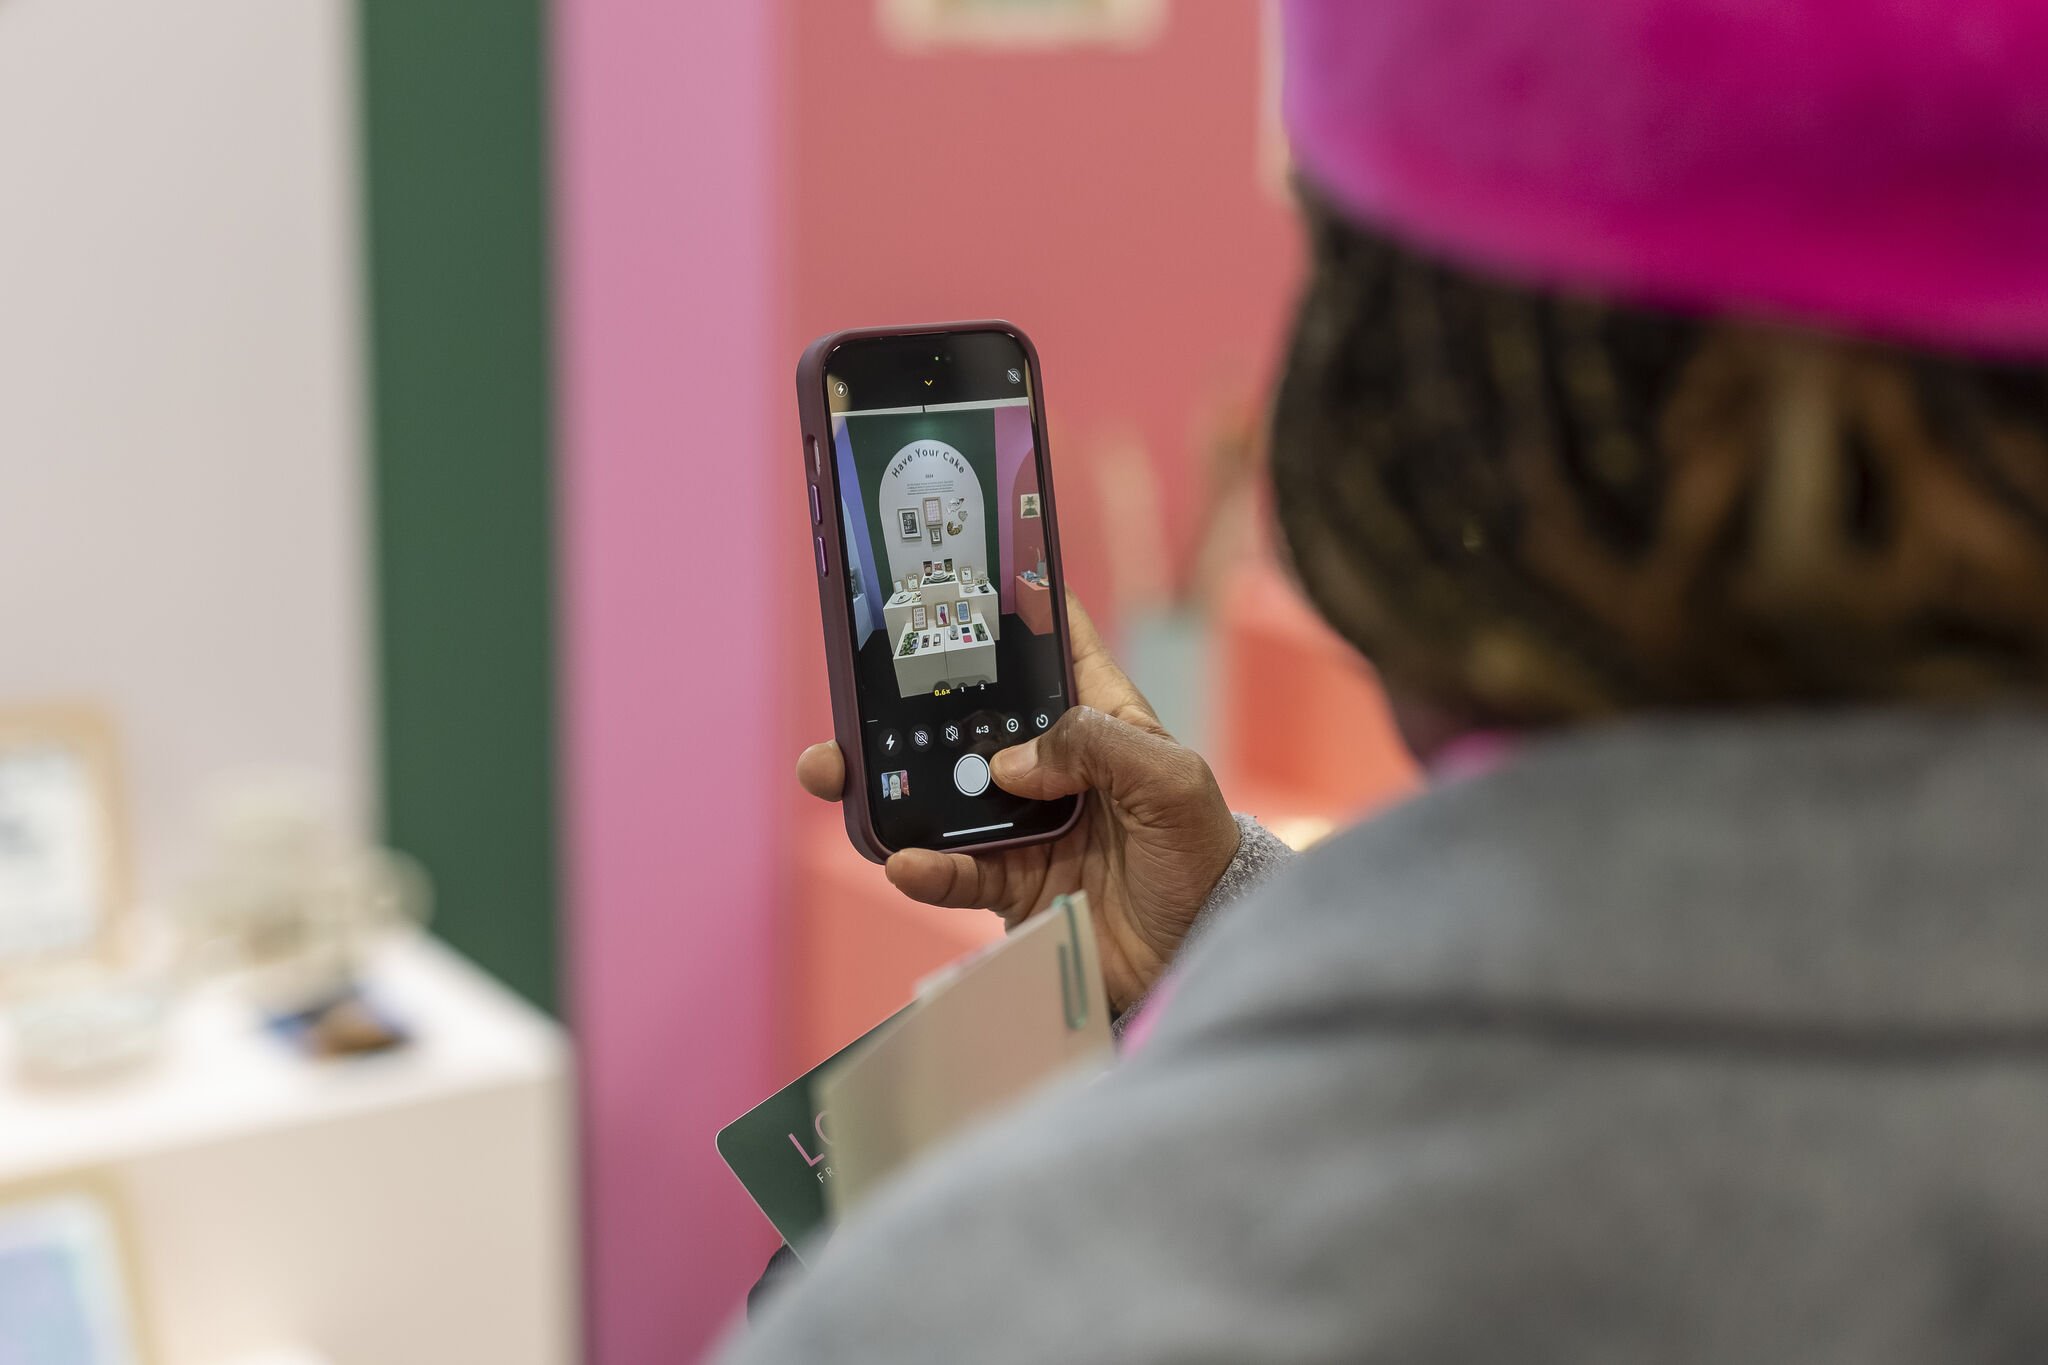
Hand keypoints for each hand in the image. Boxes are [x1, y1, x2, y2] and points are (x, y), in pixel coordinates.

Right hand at [796, 595, 1239, 1012]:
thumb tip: (1008, 763)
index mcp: (1097, 717)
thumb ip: (1096, 747)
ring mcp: (1021, 823)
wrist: (1198, 953)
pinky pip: (952, 872)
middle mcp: (1050, 762)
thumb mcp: (1170, 780)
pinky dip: (923, 868)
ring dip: (883, 781)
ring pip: (937, 792)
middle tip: (851, 686)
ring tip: (834, 771)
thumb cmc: (1200, 856)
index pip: (1051, 643)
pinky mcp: (1007, 883)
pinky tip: (903, 860)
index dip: (1011, 603)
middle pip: (965, 717)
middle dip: (903, 700)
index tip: (954, 574)